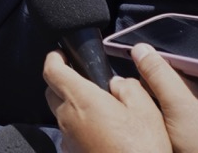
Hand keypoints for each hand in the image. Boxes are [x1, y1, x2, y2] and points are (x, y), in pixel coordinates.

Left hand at [44, 50, 172, 152]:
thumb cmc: (141, 148)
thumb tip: (117, 84)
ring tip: (99, 109)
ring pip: (61, 114)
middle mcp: (67, 119)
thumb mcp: (145, 110)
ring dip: (73, 106)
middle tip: (84, 80)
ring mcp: (68, 140)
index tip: (61, 54)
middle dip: (63, 81)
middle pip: (52, 92)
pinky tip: (101, 131)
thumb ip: (128, 88)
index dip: (54, 58)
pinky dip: (79, 126)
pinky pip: (70, 133)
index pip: (52, 71)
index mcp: (81, 100)